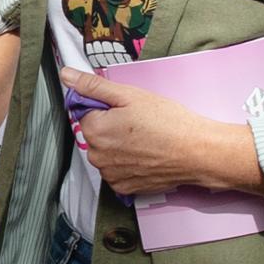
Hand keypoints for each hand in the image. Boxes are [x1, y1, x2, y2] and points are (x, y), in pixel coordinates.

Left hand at [62, 72, 263, 198]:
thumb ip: (94, 85)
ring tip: (146, 140)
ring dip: (119, 147)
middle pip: (96, 135)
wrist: (196, 152)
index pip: (87, 113)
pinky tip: (146, 155)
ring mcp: (111, 175)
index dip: (108, 109)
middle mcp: (97, 157)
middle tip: (140, 124)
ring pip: (106, 154)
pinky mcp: (124, 188)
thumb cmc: (168, 122)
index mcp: (94, 131)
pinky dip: (128, 164)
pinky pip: (117, 171)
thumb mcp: (129, 95)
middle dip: (111, 128)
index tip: (128, 110)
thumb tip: (66, 75)